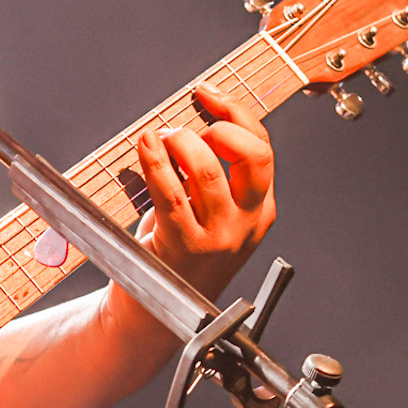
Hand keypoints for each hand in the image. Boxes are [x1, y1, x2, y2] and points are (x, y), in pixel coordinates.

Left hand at [115, 84, 276, 325]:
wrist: (154, 313)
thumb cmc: (175, 253)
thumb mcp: (207, 212)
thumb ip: (211, 173)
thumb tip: (191, 120)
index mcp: (260, 210)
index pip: (262, 148)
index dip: (235, 113)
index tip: (206, 94)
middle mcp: (247, 223)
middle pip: (250, 155)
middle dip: (217, 127)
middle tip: (183, 131)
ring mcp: (219, 238)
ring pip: (208, 170)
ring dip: (179, 143)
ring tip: (159, 140)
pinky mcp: (186, 247)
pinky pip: (172, 193)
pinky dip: (156, 161)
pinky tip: (145, 145)